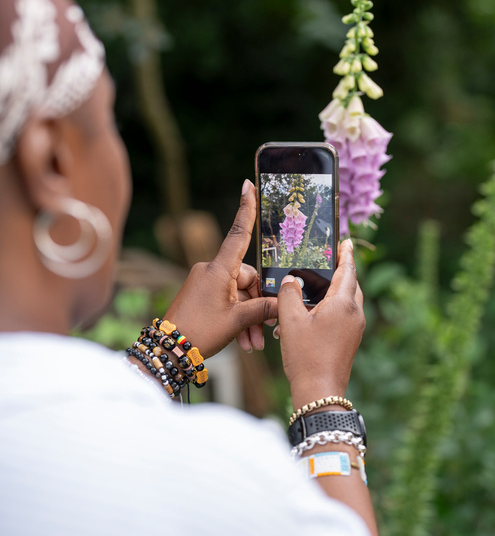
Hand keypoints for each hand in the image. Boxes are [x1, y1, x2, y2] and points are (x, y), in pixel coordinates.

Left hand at [162, 180, 277, 358]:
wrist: (168, 349)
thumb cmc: (199, 331)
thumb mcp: (237, 321)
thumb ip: (263, 309)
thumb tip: (284, 303)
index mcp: (218, 270)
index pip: (238, 233)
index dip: (246, 209)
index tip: (249, 186)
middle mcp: (210, 271)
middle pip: (248, 280)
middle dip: (258, 306)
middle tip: (264, 333)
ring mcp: (205, 283)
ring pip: (239, 295)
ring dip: (248, 319)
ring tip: (252, 344)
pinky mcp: (201, 295)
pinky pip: (227, 302)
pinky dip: (237, 319)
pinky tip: (243, 341)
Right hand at [277, 239, 364, 408]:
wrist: (319, 391)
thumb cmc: (305, 356)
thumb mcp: (290, 321)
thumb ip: (288, 294)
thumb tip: (289, 281)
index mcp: (343, 304)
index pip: (347, 270)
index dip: (346, 254)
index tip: (346, 241)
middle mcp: (355, 314)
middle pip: (350, 284)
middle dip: (341, 271)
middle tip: (327, 260)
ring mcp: (355, 328)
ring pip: (348, 299)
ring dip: (335, 289)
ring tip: (316, 284)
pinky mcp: (350, 339)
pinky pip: (345, 314)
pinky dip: (333, 305)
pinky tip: (314, 310)